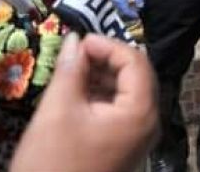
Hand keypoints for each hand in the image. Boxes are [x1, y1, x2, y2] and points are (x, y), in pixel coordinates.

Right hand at [10, 33, 157, 171]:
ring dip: (101, 77)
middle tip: (74, 54)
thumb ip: (71, 70)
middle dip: (106, 60)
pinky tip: (75, 93)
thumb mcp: (57, 111)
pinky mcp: (123, 147)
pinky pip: (118, 110)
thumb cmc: (52, 163)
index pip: (136, 61)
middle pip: (135, 75)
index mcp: (140, 112)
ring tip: (71, 72)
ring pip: (126, 92)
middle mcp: (147, 123)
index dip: (108, 45)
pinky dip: (99, 96)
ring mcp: (137, 137)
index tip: (79, 40)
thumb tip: (75, 39)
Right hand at [111, 0, 143, 18]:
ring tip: (134, 4)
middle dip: (130, 11)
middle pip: (122, 10)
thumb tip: (141, 6)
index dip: (133, 14)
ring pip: (119, 6)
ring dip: (126, 6)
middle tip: (137, 10)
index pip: (126, 11)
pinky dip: (123, 2)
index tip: (138, 16)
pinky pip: (117, 2)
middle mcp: (113, 0)